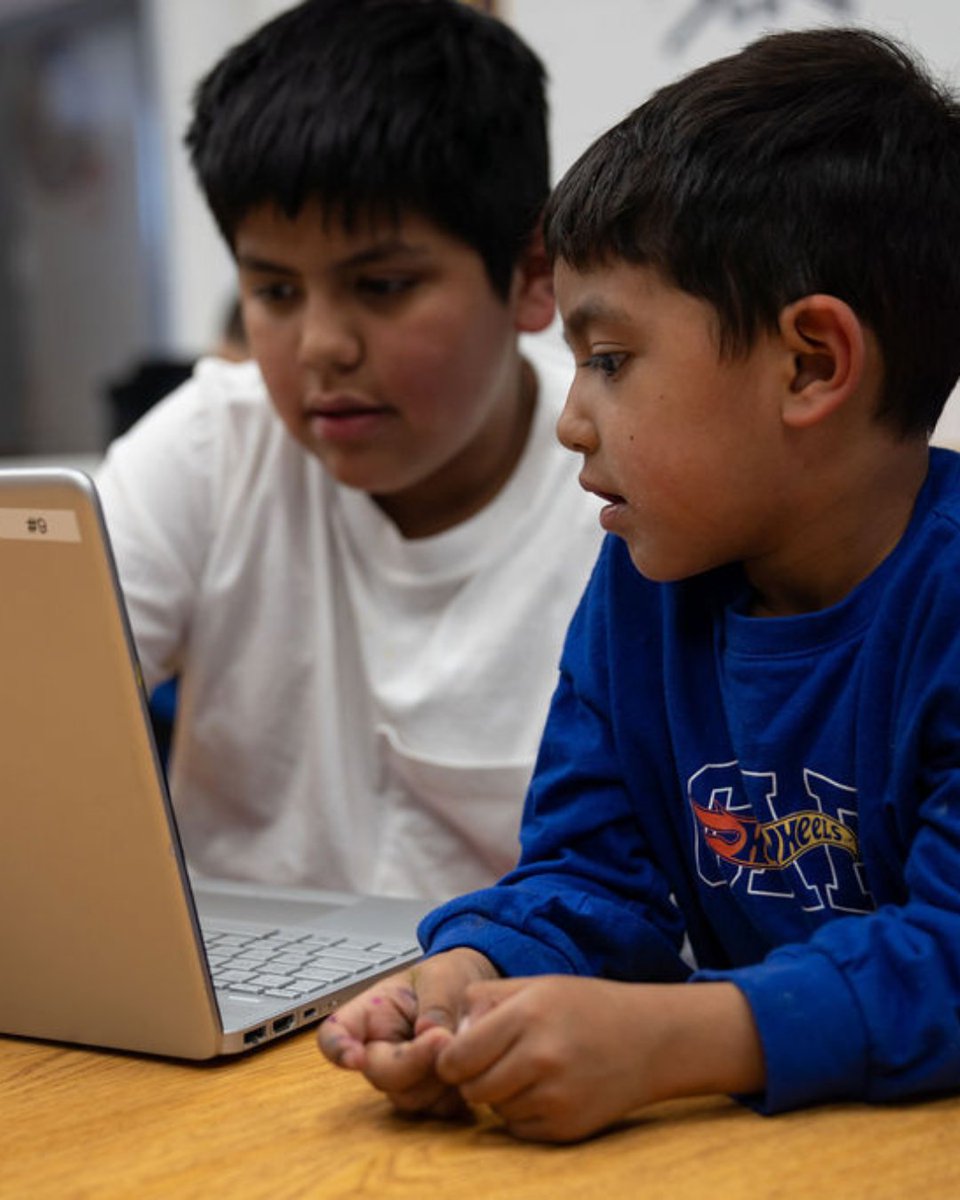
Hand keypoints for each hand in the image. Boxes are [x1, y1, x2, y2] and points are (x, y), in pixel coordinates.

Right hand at [317, 948, 497, 1116]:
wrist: (472, 991)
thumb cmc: (448, 978)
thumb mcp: (442, 976)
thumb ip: (435, 1002)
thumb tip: (430, 1033)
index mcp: (370, 1014)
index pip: (334, 1034)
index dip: (337, 1050)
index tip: (355, 1058)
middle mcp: (380, 1051)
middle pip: (378, 1074)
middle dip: (413, 1062)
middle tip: (443, 1037)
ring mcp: (404, 1078)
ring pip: (409, 1097)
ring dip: (438, 1078)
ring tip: (462, 1041)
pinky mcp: (431, 1095)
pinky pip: (438, 1108)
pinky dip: (458, 1090)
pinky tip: (473, 1061)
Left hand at [435, 976, 763, 1142]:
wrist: (650, 1039)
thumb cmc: (588, 1007)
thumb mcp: (535, 984)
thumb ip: (485, 1001)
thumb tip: (447, 1034)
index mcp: (527, 1014)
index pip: (457, 1056)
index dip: (449, 1059)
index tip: (458, 1054)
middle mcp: (540, 1057)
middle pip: (471, 1088)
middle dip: (473, 1078)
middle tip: (494, 1061)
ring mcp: (556, 1096)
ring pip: (494, 1110)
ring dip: (500, 1095)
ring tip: (529, 1070)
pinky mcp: (567, 1127)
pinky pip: (519, 1129)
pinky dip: (523, 1114)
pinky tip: (547, 1089)